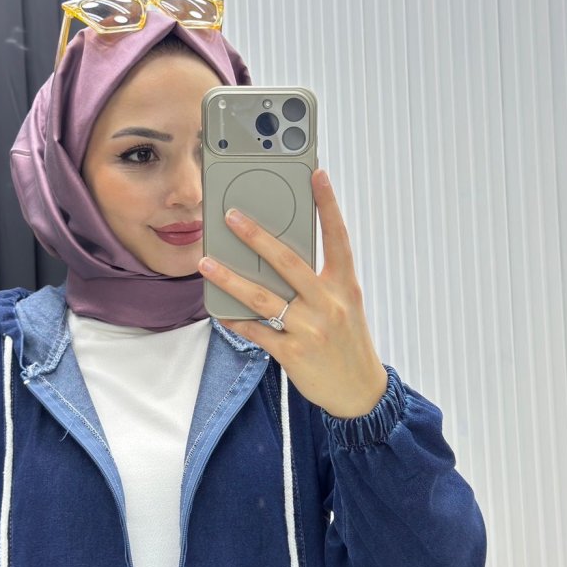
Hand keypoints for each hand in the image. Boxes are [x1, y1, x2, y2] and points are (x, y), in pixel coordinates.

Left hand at [198, 169, 387, 419]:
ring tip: (206, 263)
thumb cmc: (348, 343)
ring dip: (230, 278)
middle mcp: (329, 303)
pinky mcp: (293, 353)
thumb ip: (320, 281)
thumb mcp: (345, 306)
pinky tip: (218, 309)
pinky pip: (257, 331)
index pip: (338, 237)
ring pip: (263, 297)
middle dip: (257, 236)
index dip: (328, 205)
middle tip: (231, 216)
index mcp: (345, 286)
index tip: (318, 175)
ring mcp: (310, 328)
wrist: (360, 391)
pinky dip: (235, 319)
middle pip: (289, 262)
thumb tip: (280, 258)